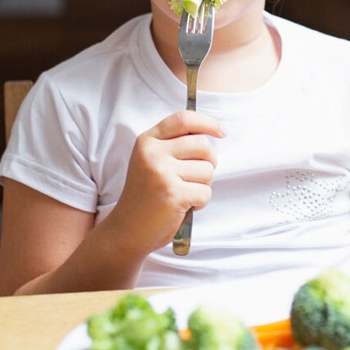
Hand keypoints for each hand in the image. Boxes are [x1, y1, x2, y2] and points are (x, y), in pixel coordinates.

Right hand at [103, 111, 224, 255]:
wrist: (128, 229)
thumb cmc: (147, 195)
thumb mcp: (151, 161)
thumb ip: (174, 144)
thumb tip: (213, 132)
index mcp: (147, 141)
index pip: (183, 119)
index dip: (207, 123)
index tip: (222, 132)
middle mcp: (152, 153)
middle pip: (202, 144)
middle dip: (209, 162)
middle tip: (196, 177)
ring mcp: (161, 173)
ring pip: (207, 170)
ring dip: (202, 185)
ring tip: (183, 193)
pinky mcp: (173, 194)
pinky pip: (205, 192)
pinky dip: (200, 202)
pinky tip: (183, 206)